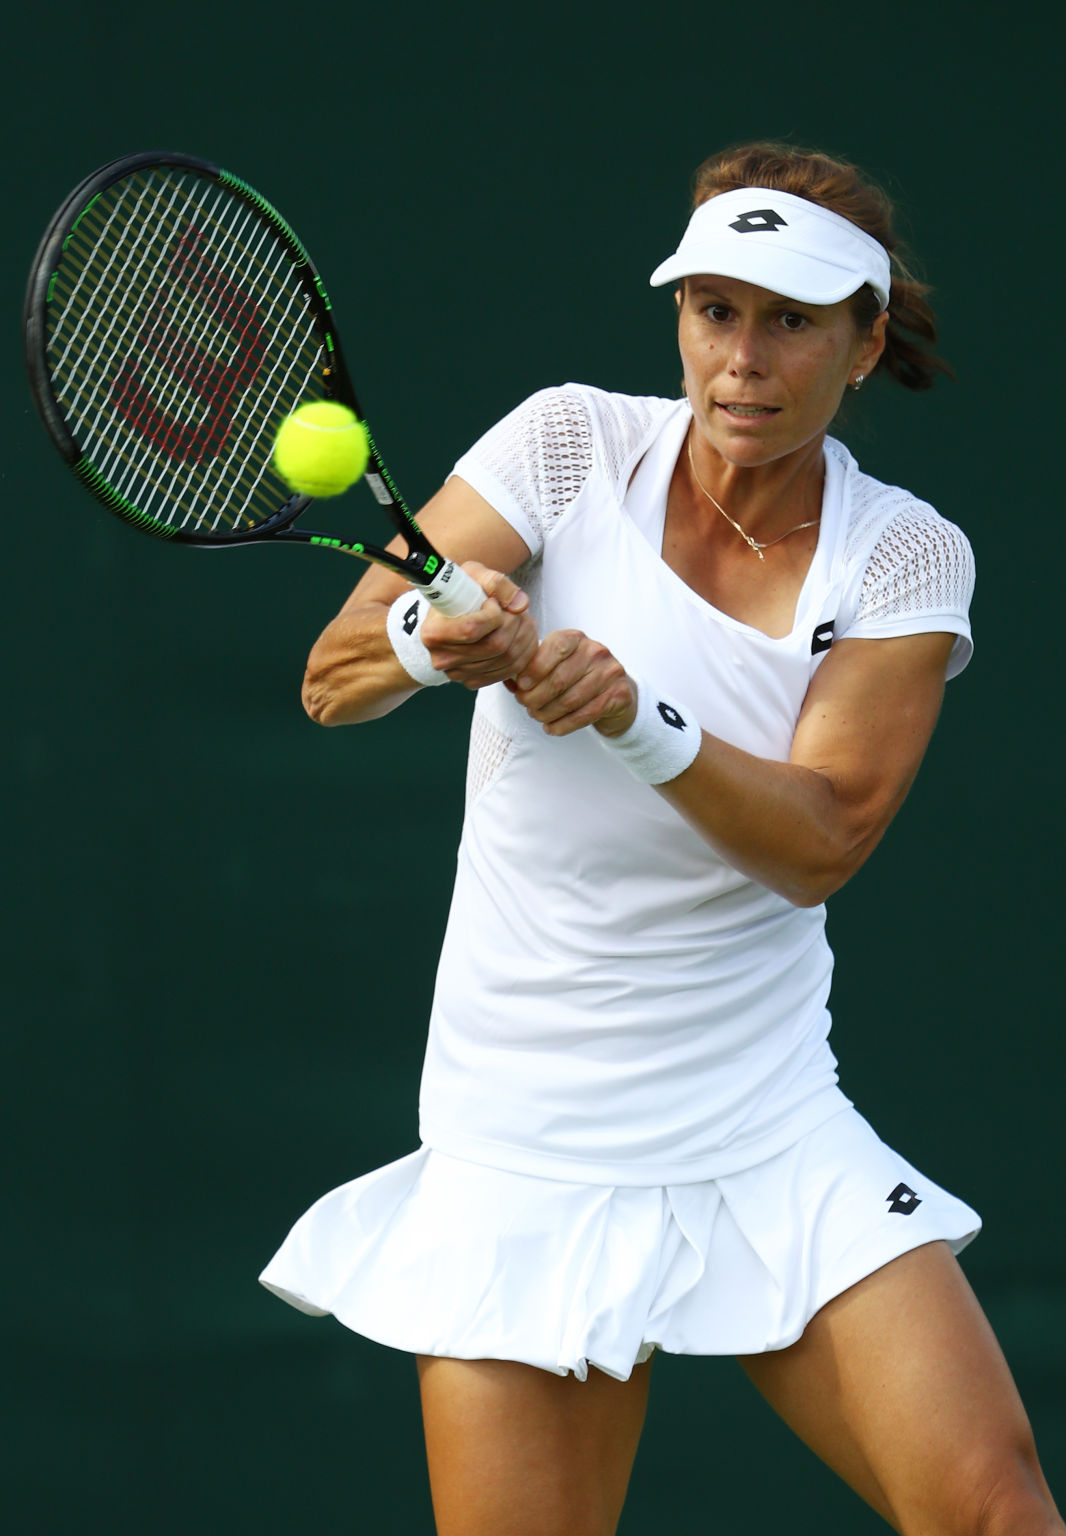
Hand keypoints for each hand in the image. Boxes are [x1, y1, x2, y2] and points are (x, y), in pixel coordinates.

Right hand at [420, 562, 538, 689]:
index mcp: (434, 632)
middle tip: (517, 611)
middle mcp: (442, 658)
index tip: (494, 603)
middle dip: (516, 624)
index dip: (494, 615)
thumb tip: (520, 605)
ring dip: (524, 637)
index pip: (472, 629)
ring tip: (522, 620)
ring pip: (507, 659)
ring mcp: (457, 673)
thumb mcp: (473, 575)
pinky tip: (522, 636)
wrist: (450, 616)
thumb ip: (497, 583)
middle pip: (495, 646)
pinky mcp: (473, 681)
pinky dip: (523, 653)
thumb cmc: (459, 593)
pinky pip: (509, 671)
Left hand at [510, 629, 637, 736]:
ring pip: (571, 700)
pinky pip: (585, 715)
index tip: (521, 686)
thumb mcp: (556, 665)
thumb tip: (508, 681)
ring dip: (548, 713)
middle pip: (560, 679)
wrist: (615, 691)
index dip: (535, 668)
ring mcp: (610, 673)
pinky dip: (563, 725)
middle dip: (537, 697)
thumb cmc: (576, 677)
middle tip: (526, 706)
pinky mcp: (618, 695)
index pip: (554, 648)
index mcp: (576, 638)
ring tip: (537, 717)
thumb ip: (532, 669)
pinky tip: (551, 728)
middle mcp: (595, 651)